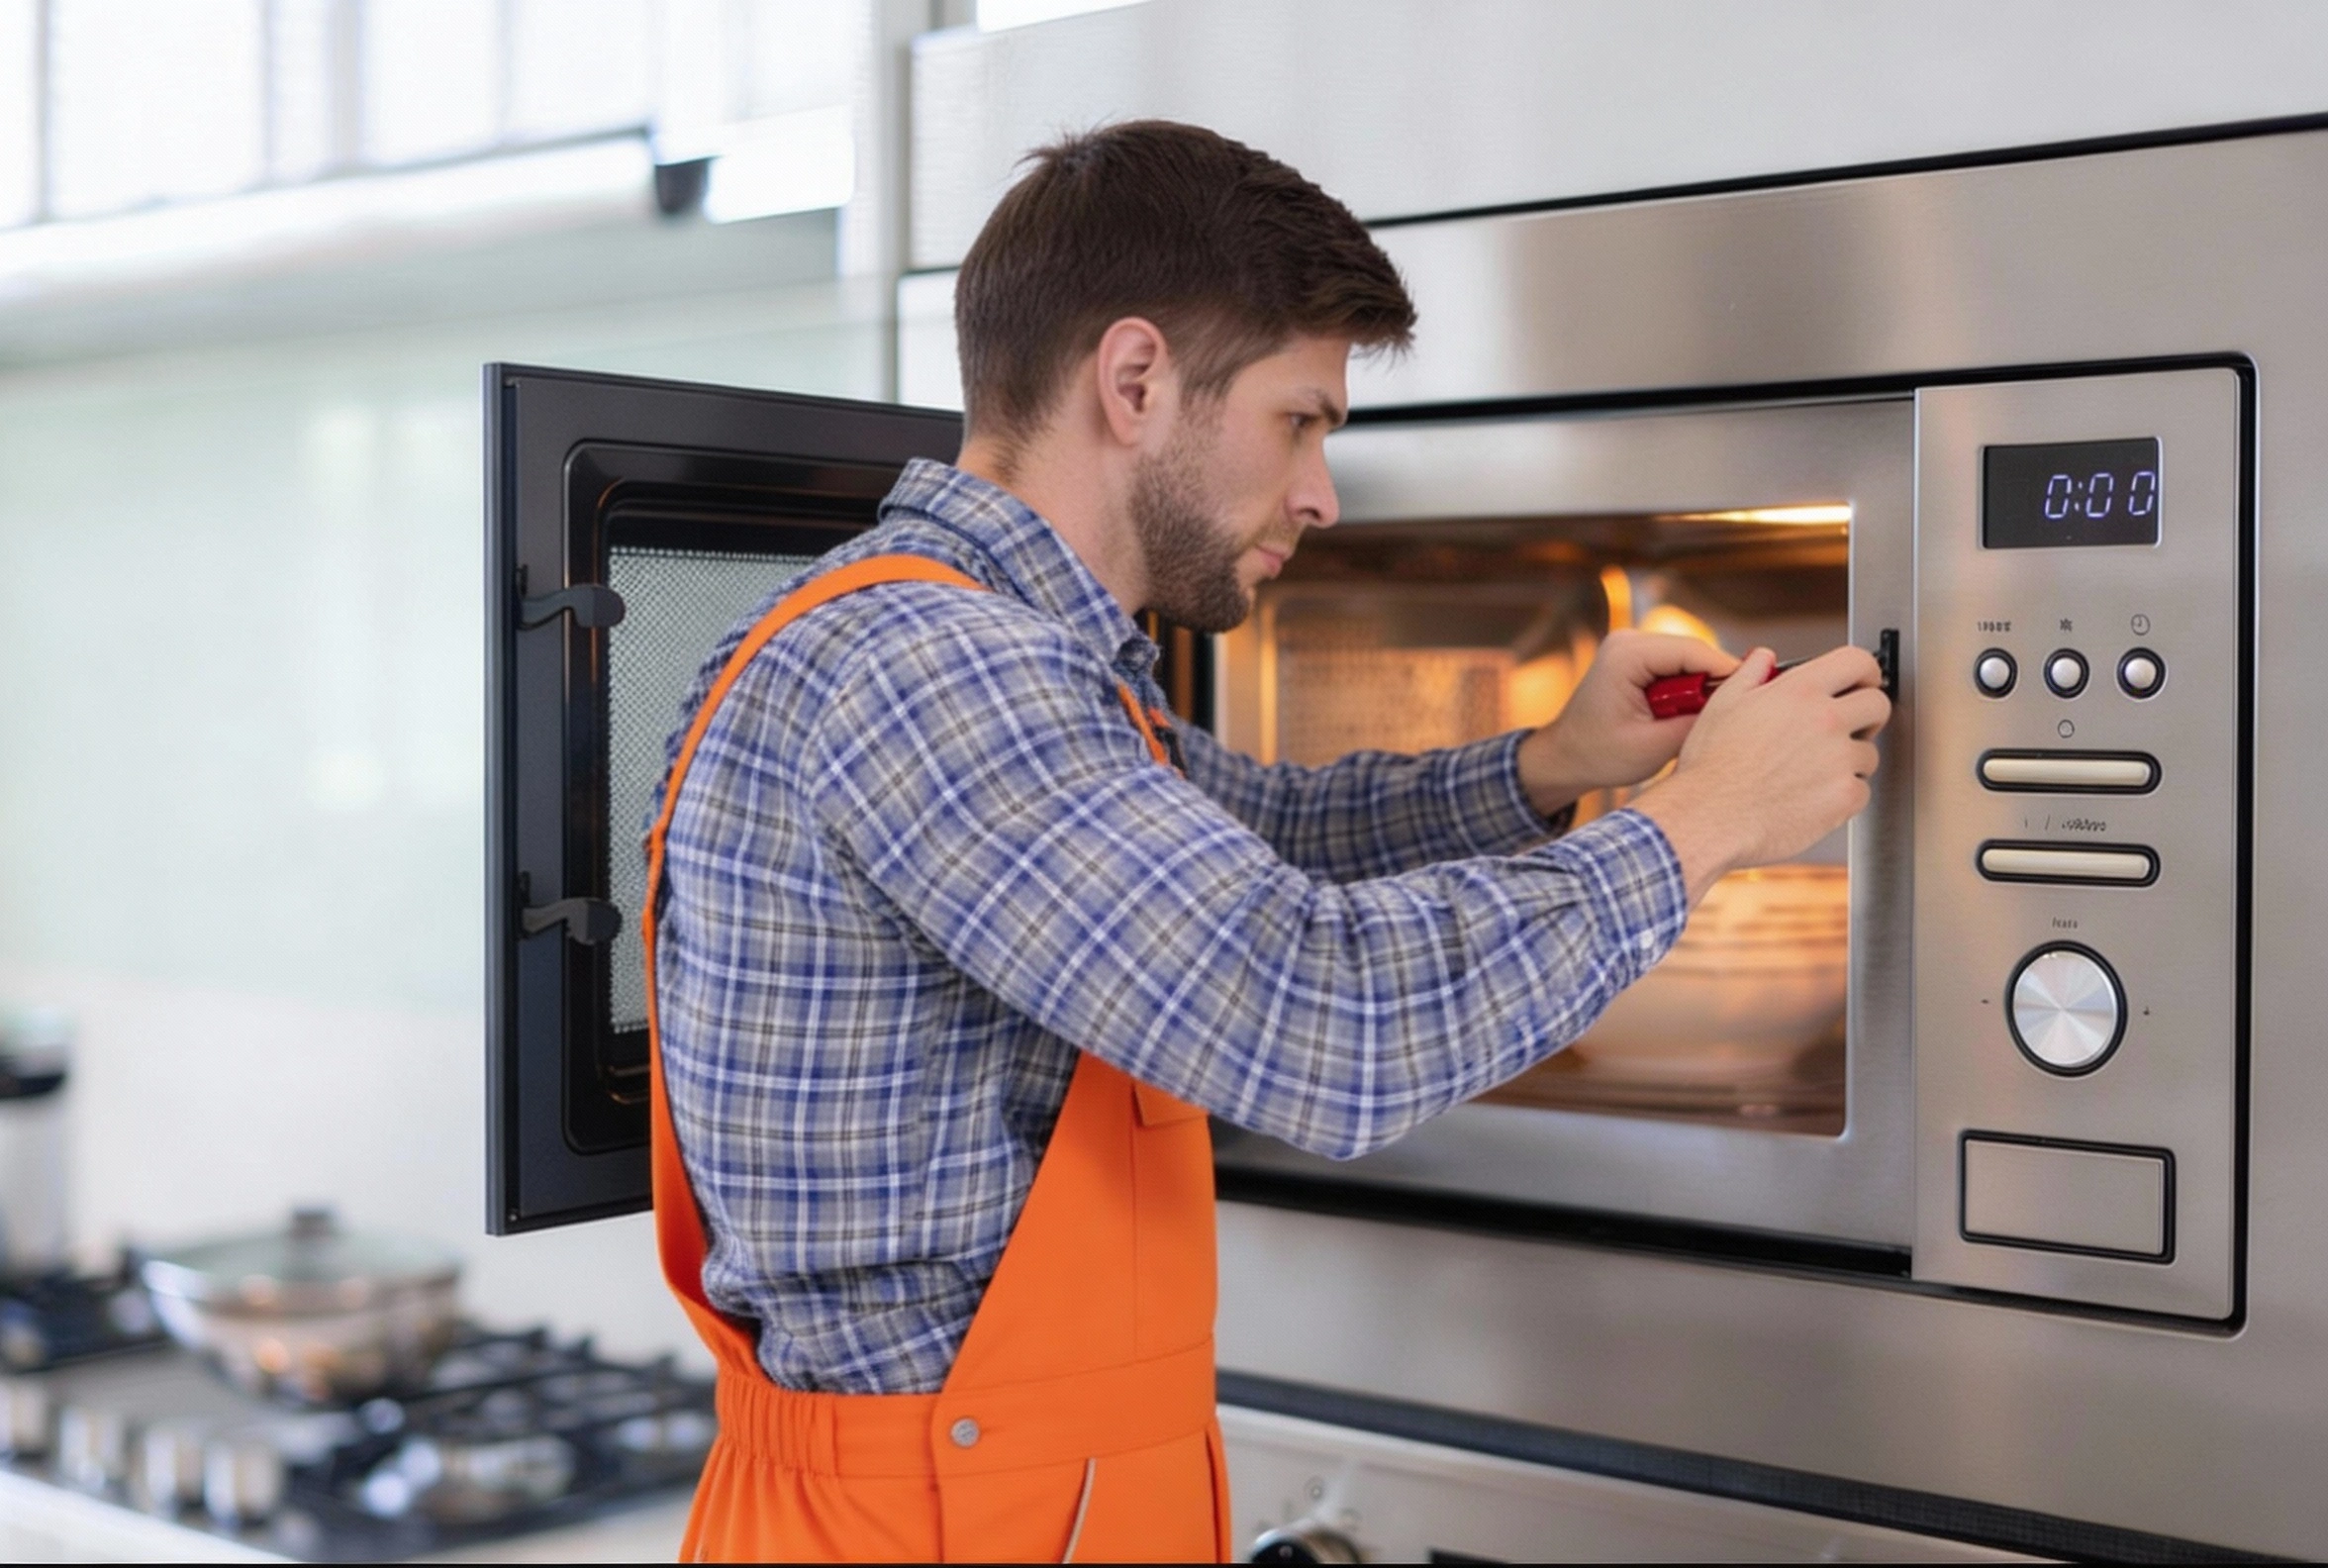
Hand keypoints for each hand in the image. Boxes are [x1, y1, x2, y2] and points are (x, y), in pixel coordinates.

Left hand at [1515, 632, 1739, 817]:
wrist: (1566, 756)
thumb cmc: (1599, 755)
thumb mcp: (1653, 747)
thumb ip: (1696, 723)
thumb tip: (1737, 707)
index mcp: (1626, 656)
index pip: (1695, 653)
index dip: (1730, 672)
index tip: (1761, 693)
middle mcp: (1629, 641)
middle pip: (1695, 653)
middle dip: (1715, 683)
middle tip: (1736, 714)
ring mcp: (1633, 645)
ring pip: (1690, 659)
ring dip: (1700, 689)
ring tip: (1705, 720)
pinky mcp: (1639, 657)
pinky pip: (1679, 666)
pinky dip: (1688, 689)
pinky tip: (1688, 714)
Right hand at [1631, 645, 1890, 901]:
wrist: (1709, 816)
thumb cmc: (1712, 766)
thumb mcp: (1722, 704)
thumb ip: (1750, 674)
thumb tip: (1763, 658)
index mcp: (1799, 692)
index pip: (1858, 662)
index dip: (1866, 672)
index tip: (1862, 684)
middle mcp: (1825, 721)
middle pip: (1879, 705)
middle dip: (1867, 716)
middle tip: (1849, 729)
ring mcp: (1839, 759)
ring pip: (1869, 754)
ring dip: (1850, 761)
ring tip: (1814, 772)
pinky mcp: (1844, 797)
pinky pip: (1861, 791)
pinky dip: (1843, 796)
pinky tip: (1813, 797)